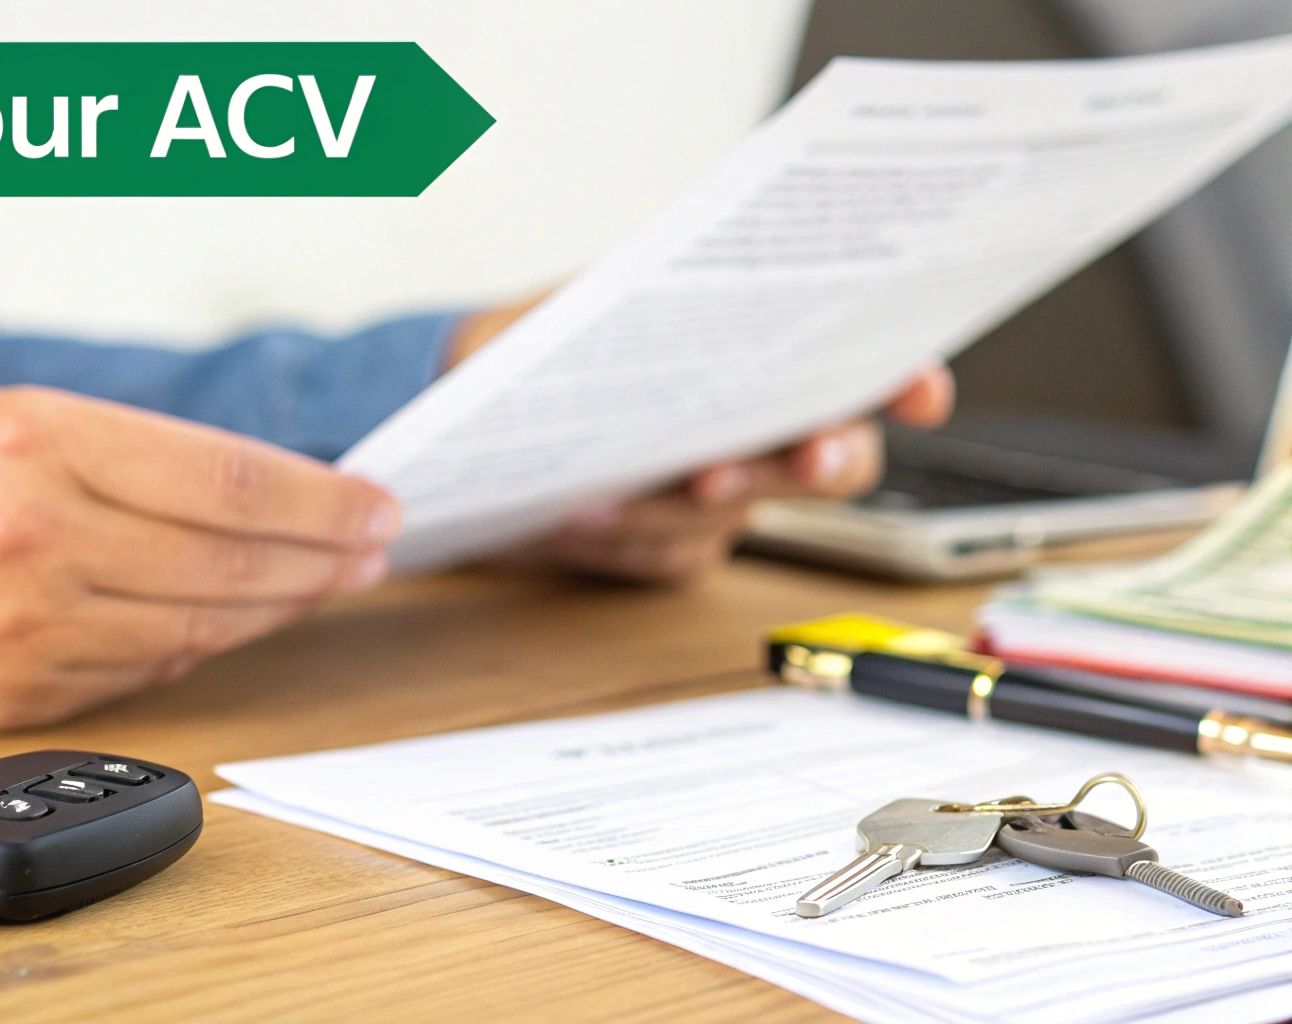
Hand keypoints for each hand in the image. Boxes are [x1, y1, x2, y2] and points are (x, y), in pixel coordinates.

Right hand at [0, 387, 400, 728]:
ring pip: (199, 626)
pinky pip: (146, 671)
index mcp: (37, 442)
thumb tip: (263, 494)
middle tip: (373, 548)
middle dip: (321, 558)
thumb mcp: (10, 416)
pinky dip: (204, 644)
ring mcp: (26, 630)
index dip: (319, 501)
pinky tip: (238, 621)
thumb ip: (135, 455)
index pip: (226, 481)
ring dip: (276, 606)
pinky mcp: (17, 697)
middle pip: (229, 560)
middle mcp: (35, 538)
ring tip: (324, 582)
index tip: (376, 507)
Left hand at [447, 297, 953, 584]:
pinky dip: (617, 537)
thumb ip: (648, 290)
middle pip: (829, 461)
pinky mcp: (664, 548)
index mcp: (754, 354)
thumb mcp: (588, 296)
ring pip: (731, 519)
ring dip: (680, 506)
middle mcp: (753, 431)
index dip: (902, 382)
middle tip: (807, 458)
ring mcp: (714, 497)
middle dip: (820, 460)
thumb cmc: (541, 344)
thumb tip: (689, 272)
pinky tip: (574, 519)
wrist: (472, 422)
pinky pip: (663, 557)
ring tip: (624, 489)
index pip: (855, 367)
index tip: (919, 393)